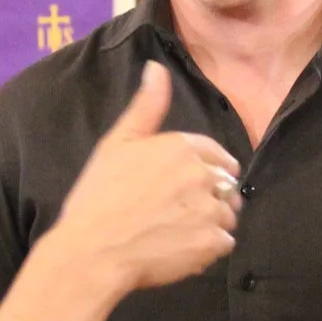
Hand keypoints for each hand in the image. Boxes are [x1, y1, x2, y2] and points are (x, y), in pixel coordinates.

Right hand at [55, 61, 238, 291]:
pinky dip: (209, 248)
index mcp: (183, 147)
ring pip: (228, 215)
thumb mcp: (117, 143)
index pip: (217, 155)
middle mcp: (203, 175)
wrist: (93, 252)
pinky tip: (182, 249)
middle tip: (178, 211)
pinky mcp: (212, 244)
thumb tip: (157, 67)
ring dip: (212, 222)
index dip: (205, 169)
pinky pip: (224, 243)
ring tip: (180, 231)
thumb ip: (146, 106)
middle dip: (211, 196)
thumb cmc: (99, 196)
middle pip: (226, 185)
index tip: (185, 185)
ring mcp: (210, 211)